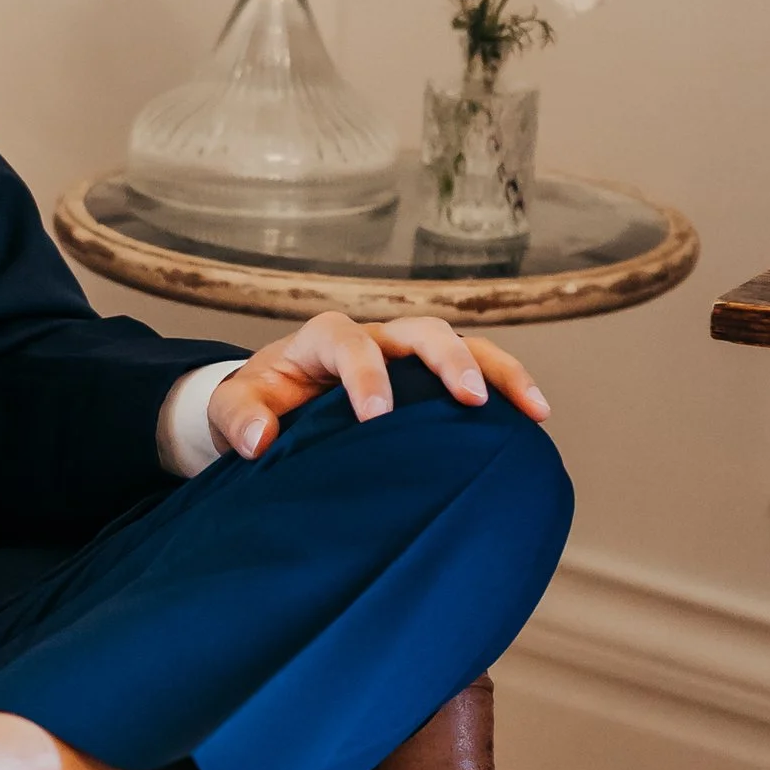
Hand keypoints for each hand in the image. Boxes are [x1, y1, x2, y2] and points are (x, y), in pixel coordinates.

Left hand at [208, 312, 551, 462]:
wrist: (271, 404)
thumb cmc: (256, 405)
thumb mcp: (233, 411)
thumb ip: (239, 420)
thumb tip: (261, 439)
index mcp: (322, 339)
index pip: (349, 343)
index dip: (365, 375)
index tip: (376, 418)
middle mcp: (373, 337)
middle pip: (420, 330)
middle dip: (447, 361)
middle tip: (469, 401)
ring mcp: (406, 354)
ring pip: (461, 344)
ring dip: (497, 371)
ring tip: (534, 409)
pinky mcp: (428, 378)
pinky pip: (476, 370)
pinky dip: (506, 387)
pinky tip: (535, 417)